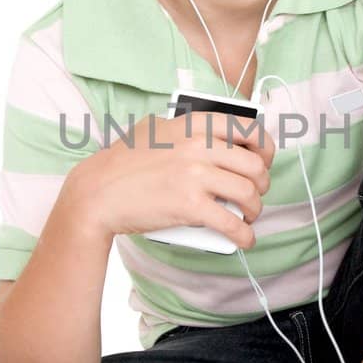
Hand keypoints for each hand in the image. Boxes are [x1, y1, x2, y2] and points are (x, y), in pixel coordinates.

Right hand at [66, 108, 273, 250]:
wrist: (97, 193)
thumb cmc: (122, 162)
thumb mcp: (153, 128)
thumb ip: (184, 127)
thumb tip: (213, 135)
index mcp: (194, 124)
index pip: (248, 129)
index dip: (265, 147)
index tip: (263, 160)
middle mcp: (199, 146)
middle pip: (254, 165)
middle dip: (262, 183)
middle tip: (255, 193)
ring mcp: (195, 176)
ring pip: (248, 193)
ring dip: (256, 208)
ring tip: (248, 216)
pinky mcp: (190, 206)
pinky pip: (231, 223)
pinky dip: (245, 234)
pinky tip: (245, 238)